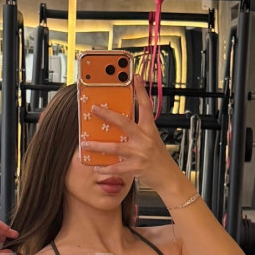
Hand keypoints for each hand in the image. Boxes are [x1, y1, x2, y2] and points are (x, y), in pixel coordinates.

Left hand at [89, 74, 176, 189]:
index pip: (146, 106)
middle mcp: (145, 139)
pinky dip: (105, 167)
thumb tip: (119, 122)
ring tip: (85, 143)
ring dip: (98, 146)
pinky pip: (117, 167)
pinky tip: (95, 166)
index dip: (141, 91)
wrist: (168, 177)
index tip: (135, 78)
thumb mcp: (151, 139)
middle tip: (94, 109)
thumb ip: (138, 130)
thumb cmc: (158, 158)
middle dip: (107, 115)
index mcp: (150, 129)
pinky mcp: (136, 167)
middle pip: (124, 122)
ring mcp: (140, 153)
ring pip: (115, 147)